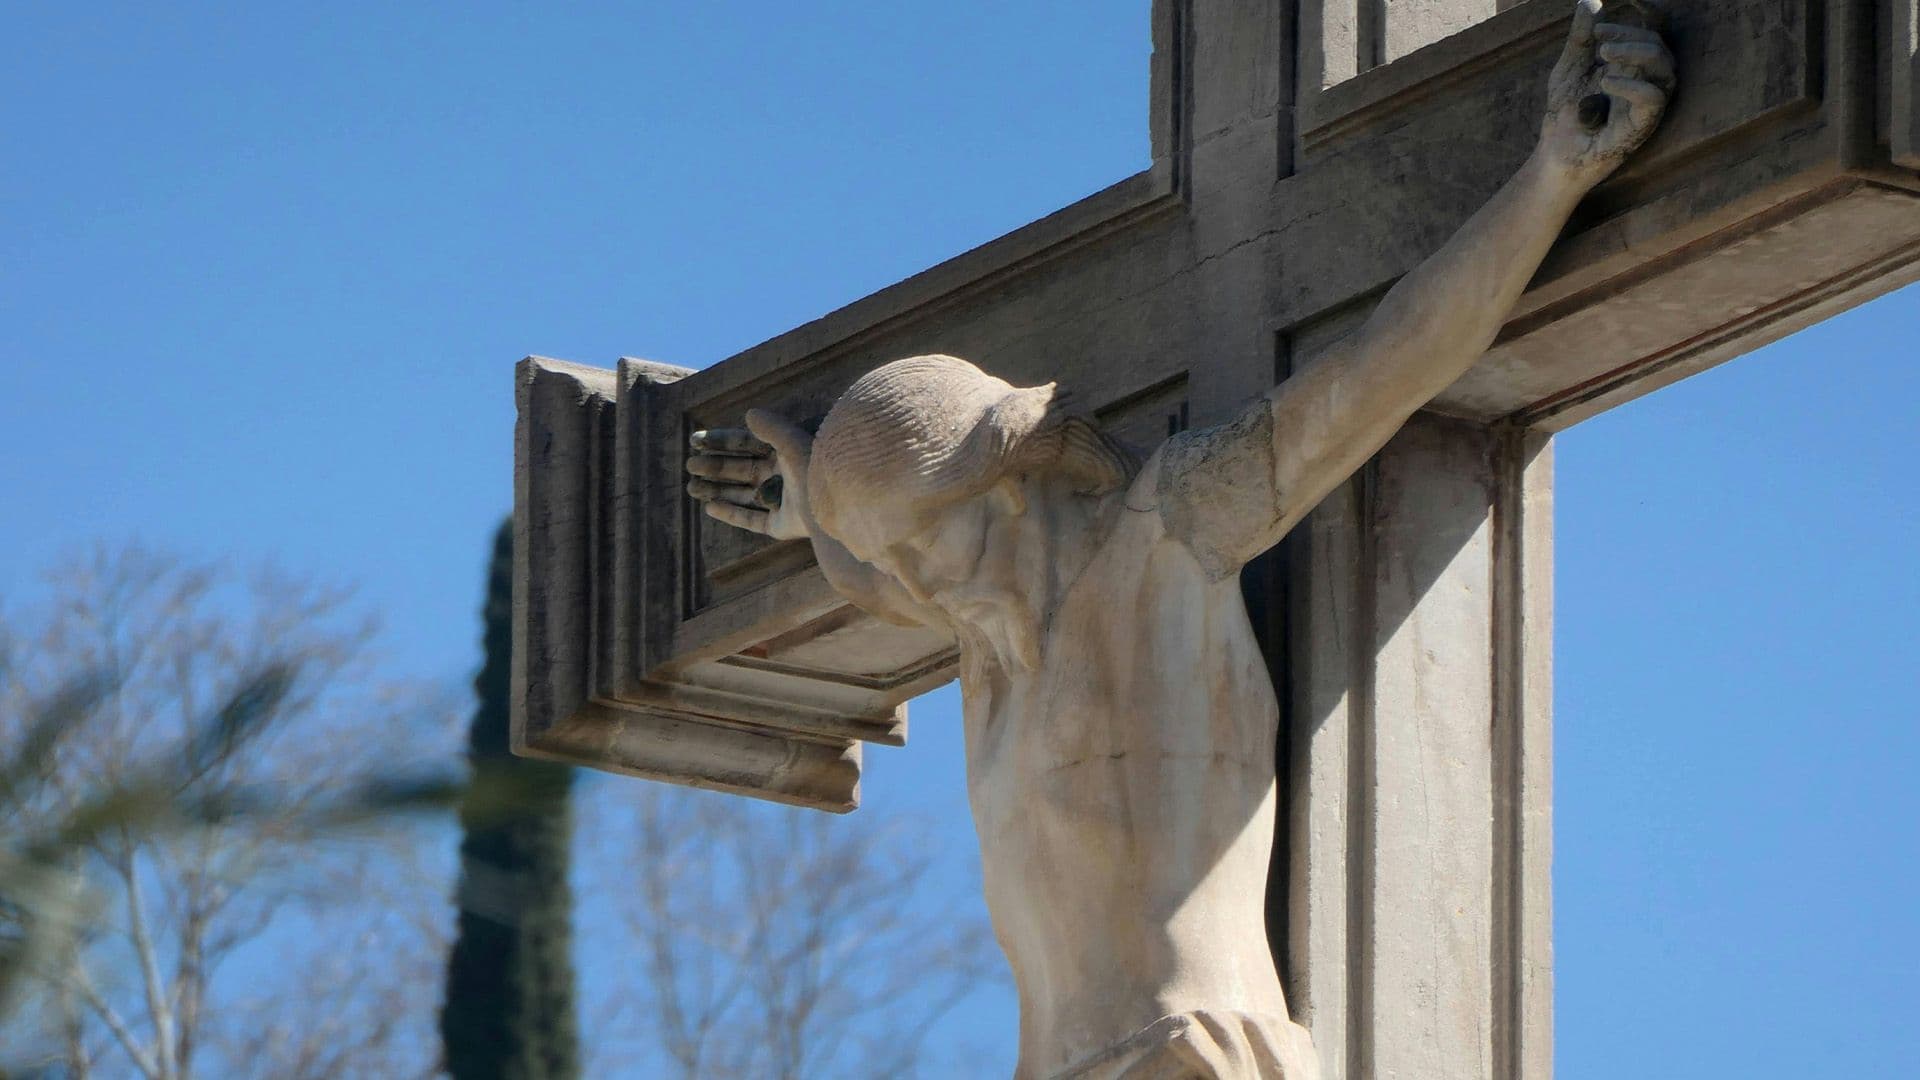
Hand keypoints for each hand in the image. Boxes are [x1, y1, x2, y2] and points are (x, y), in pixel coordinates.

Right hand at [686, 409, 814, 540]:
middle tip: (690, 465)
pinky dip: (731, 513)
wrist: (834, 506)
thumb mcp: (791, 441)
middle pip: (742, 470)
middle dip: (715, 467)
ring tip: (691, 487)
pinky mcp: (781, 526)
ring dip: (717, 490)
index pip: (747, 443)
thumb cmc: (816, 469)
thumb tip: (748, 413)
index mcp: (785, 453)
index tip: (697, 441)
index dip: (722, 441)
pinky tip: (709, 507)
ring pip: (743, 495)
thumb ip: (770, 427)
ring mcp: (782, 502)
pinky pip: (752, 519)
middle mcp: (783, 477)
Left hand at [1537, 0, 1675, 186]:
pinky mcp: (1642, 125)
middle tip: (1600, 38)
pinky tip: (1606, 82)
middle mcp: (1646, 80)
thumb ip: (1581, 38)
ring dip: (1636, 52)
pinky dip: (1633, 85)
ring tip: (1604, 52)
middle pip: (1659, 44)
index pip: (1654, 31)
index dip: (1651, 12)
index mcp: (1633, 63)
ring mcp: (1647, 103)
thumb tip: (1590, 1)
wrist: (1556, 151)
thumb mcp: (1569, 67)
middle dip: (1631, 33)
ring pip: (1665, 67)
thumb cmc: (1566, 110)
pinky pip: (1653, 99)